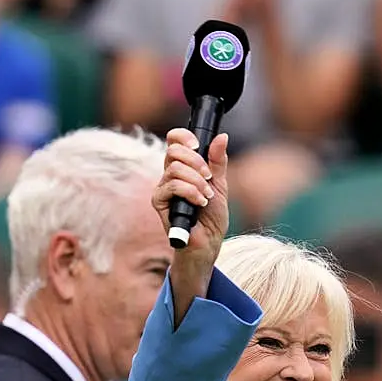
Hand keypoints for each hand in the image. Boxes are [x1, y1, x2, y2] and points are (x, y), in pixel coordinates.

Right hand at [152, 128, 229, 325]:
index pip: (174, 141)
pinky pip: (171, 187)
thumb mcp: (220, 185)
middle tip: (209, 177)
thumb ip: (218, 162)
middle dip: (196, 161)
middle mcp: (169, 176)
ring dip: (196, 181)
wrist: (207, 244)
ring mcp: (163, 189)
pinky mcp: (159, 203)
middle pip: (173, 150)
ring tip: (207, 196)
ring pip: (174, 169)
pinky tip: (200, 203)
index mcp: (183, 168)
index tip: (198, 145)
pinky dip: (190, 192)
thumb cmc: (212, 219)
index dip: (183, 136)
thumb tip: (222, 137)